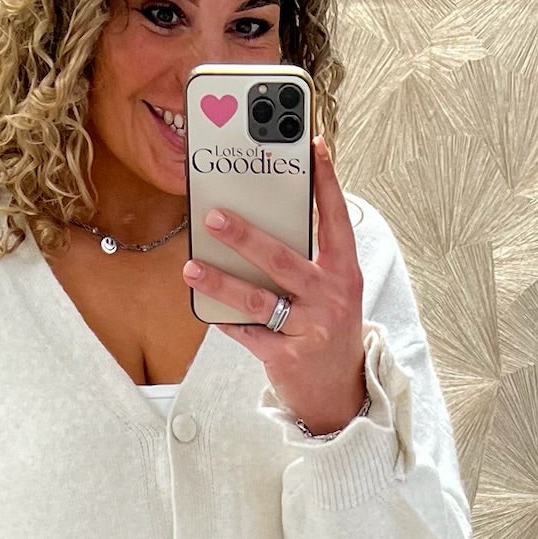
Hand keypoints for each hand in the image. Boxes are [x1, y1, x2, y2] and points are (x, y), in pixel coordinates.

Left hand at [181, 133, 366, 436]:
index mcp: (344, 271)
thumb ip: (309, 256)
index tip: (312, 147)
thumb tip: (260, 221)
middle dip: (246, 236)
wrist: (339, 391)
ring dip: (222, 282)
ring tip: (192, 268)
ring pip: (260, 300)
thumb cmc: (327, 327)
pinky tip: (204, 308)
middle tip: (214, 217)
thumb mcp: (332, 289)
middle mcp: (331, 297)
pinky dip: (226, 320)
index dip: (326, 182)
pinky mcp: (288, 358)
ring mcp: (311, 329)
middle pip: (283, 260)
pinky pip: (249, 334)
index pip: (334, 219)